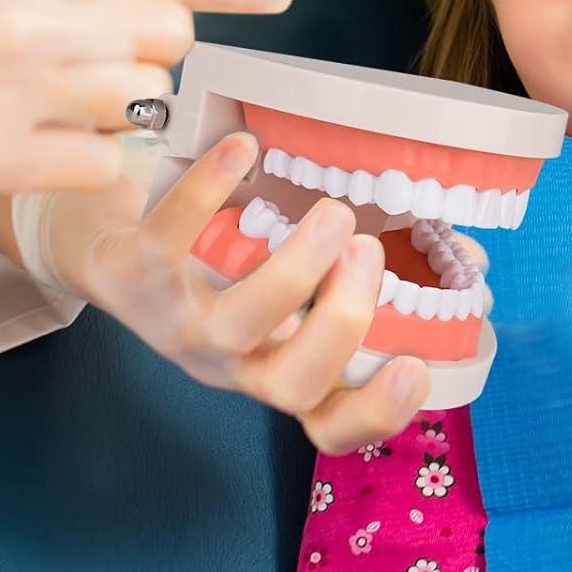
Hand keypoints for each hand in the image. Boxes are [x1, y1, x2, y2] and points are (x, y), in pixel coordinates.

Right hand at [0, 0, 291, 192]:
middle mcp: (43, 16)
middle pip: (168, 41)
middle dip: (158, 58)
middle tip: (114, 69)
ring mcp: (24, 87)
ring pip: (141, 104)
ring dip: (124, 115)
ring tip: (69, 113)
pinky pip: (99, 167)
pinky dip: (93, 166)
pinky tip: (55, 156)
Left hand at [40, 133, 430, 453]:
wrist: (103, 247)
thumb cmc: (217, 262)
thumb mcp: (287, 280)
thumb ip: (369, 270)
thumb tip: (468, 255)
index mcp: (274, 366)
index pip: (328, 424)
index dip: (375, 414)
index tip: (416, 369)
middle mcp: (230, 360)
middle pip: (291, 381)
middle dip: (341, 321)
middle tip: (368, 250)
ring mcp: (180, 320)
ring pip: (239, 324)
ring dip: (294, 269)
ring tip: (335, 213)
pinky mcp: (134, 272)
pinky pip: (170, 238)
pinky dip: (208, 188)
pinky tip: (246, 148)